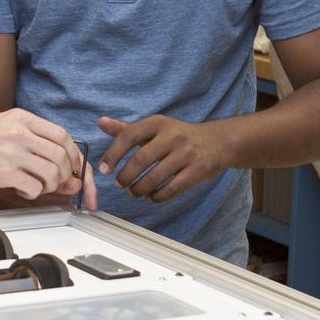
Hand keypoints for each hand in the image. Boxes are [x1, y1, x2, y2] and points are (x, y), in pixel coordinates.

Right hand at [0, 109, 85, 200]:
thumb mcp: (4, 124)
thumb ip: (30, 135)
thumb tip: (58, 156)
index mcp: (21, 118)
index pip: (62, 135)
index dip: (73, 154)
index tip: (73, 165)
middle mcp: (19, 133)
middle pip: (61, 156)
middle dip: (65, 174)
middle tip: (56, 181)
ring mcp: (12, 153)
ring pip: (51, 173)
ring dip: (49, 185)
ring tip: (37, 186)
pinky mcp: (3, 173)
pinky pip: (34, 188)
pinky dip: (33, 193)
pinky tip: (21, 190)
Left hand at [97, 114, 226, 202]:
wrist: (219, 141)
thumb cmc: (179, 135)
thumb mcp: (155, 127)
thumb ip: (127, 128)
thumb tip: (100, 122)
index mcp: (158, 123)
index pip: (129, 136)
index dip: (113, 154)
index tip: (104, 169)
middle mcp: (172, 136)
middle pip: (140, 160)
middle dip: (125, 177)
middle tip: (119, 184)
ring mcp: (186, 154)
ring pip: (155, 178)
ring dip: (139, 189)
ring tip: (133, 192)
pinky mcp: (197, 171)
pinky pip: (171, 189)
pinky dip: (157, 196)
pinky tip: (151, 196)